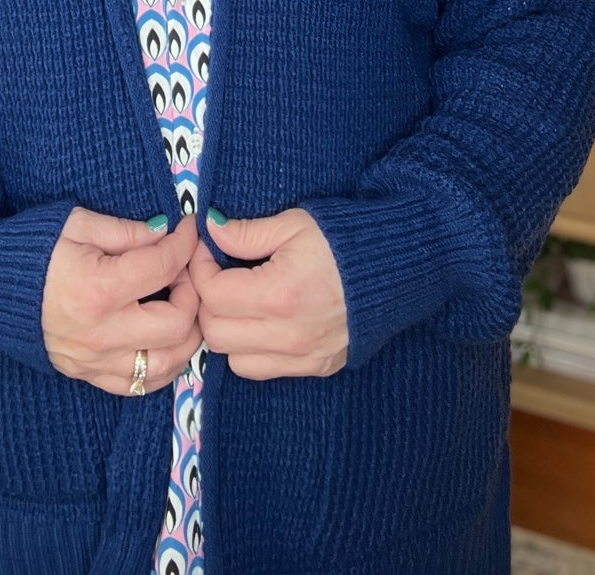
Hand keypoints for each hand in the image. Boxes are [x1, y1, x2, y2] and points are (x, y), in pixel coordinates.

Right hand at [42, 208, 200, 395]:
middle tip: (183, 271)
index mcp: (98, 290)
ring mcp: (94, 361)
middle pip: (177, 324)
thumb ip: (126, 231)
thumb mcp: (78, 224)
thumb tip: (167, 233)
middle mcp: (101, 334)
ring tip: (179, 305)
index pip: (163, 267)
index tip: (187, 230)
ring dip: (186, 335)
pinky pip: (140, 385)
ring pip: (166, 364)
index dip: (184, 244)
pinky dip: (162, 364)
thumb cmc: (33, 250)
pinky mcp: (87, 375)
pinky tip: (162, 339)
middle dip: (192, 292)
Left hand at [189, 208, 348, 379]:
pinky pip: (262, 370)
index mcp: (278, 295)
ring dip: (226, 330)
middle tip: (215, 273)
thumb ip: (247, 232)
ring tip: (235, 300)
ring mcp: (301, 357)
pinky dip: (250, 350)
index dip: (199, 268)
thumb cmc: (343, 240)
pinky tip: (259, 321)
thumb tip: (211, 230)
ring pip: (233, 359)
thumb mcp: (294, 225)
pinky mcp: (315, 367)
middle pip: (215, 332)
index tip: (207, 249)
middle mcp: (286, 335)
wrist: (394, 268)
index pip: (212, 294)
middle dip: (206, 300)